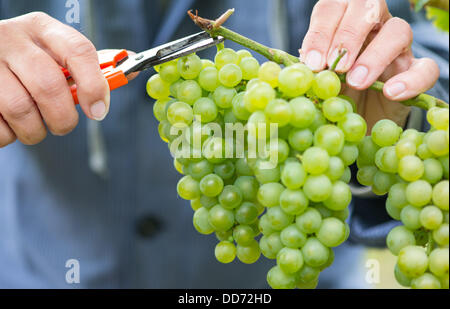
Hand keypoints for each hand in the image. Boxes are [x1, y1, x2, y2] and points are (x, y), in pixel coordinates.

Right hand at [0, 12, 109, 147]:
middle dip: (63, 118)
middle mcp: (11, 39)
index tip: (99, 111)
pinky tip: (9, 123)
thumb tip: (131, 74)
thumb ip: (88, 67)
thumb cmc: (30, 63)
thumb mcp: (55, 54)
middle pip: (49, 85)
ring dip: (35, 130)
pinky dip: (8, 135)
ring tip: (34, 126)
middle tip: (63, 124)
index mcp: (42, 29)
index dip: (95, 85)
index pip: (79, 51)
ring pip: (21, 109)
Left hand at [300, 0, 439, 129]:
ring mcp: (397, 47)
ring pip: (398, 30)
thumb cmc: (332, 96)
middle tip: (334, 67)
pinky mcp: (414, 72)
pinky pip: (426, 68)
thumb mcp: (316, 82)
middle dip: (348, 37)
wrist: (353, 123)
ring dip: (375, 55)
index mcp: (341, 21)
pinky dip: (410, 80)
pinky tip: (391, 93)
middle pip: (367, 8)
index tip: (312, 62)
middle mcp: (372, 26)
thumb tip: (301, 65)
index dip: (321, 32)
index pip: (332, 8)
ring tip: (356, 82)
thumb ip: (311, 70)